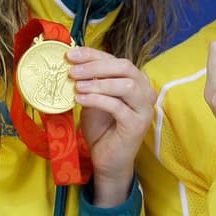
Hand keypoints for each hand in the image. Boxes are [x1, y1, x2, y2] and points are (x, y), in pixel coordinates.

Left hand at [68, 46, 155, 206]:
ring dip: (98, 83)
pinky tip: (80, 100)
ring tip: (77, 86)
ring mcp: (144, 108)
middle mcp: (145, 91)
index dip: (92, 55)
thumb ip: (90, 82)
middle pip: (124, 67)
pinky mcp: (138, 125)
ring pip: (125, 85)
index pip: (115, 60)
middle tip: (72, 71)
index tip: (70, 54)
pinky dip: (97, 100)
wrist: (108, 160)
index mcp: (136, 81)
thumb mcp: (93, 99)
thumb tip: (71, 63)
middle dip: (95, 66)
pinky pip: (117, 106)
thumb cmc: (102, 128)